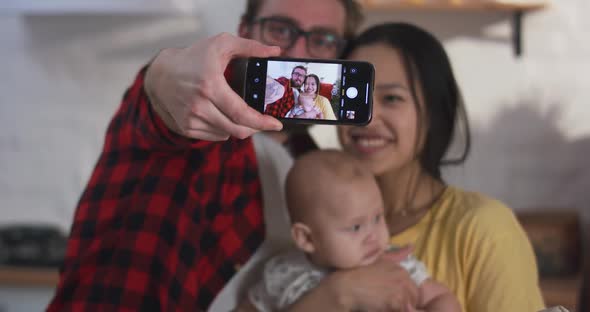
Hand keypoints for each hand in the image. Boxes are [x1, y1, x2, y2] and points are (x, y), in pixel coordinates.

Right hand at [145, 33, 282, 140]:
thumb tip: (275, 51)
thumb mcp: (221, 44)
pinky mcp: (186, 128)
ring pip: (227, 134)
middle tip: (264, 122)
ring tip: (240, 113)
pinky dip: (225, 130)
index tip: (276, 125)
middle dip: (256, 128)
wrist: (160, 74)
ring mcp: (190, 119)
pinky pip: (215, 136)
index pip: (241, 113)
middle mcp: (199, 105)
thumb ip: (250, 46)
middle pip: (236, 129)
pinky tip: (224, 116)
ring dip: (239, 127)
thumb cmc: (194, 58)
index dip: (261, 122)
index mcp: (210, 85)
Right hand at [328, 246, 418, 311]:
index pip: (412, 288)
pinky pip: (400, 310)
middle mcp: (403, 277)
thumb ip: (397, 254)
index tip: (391, 298)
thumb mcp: (378, 260)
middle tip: (387, 303)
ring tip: (382, 305)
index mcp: (400, 269)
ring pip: (407, 305)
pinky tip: (379, 308)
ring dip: (397, 307)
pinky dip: (390, 311)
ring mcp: (400, 288)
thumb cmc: (357, 274)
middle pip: (413, 297)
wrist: (345, 287)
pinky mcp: (395, 300)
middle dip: (402, 302)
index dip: (403, 295)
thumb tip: (412, 246)